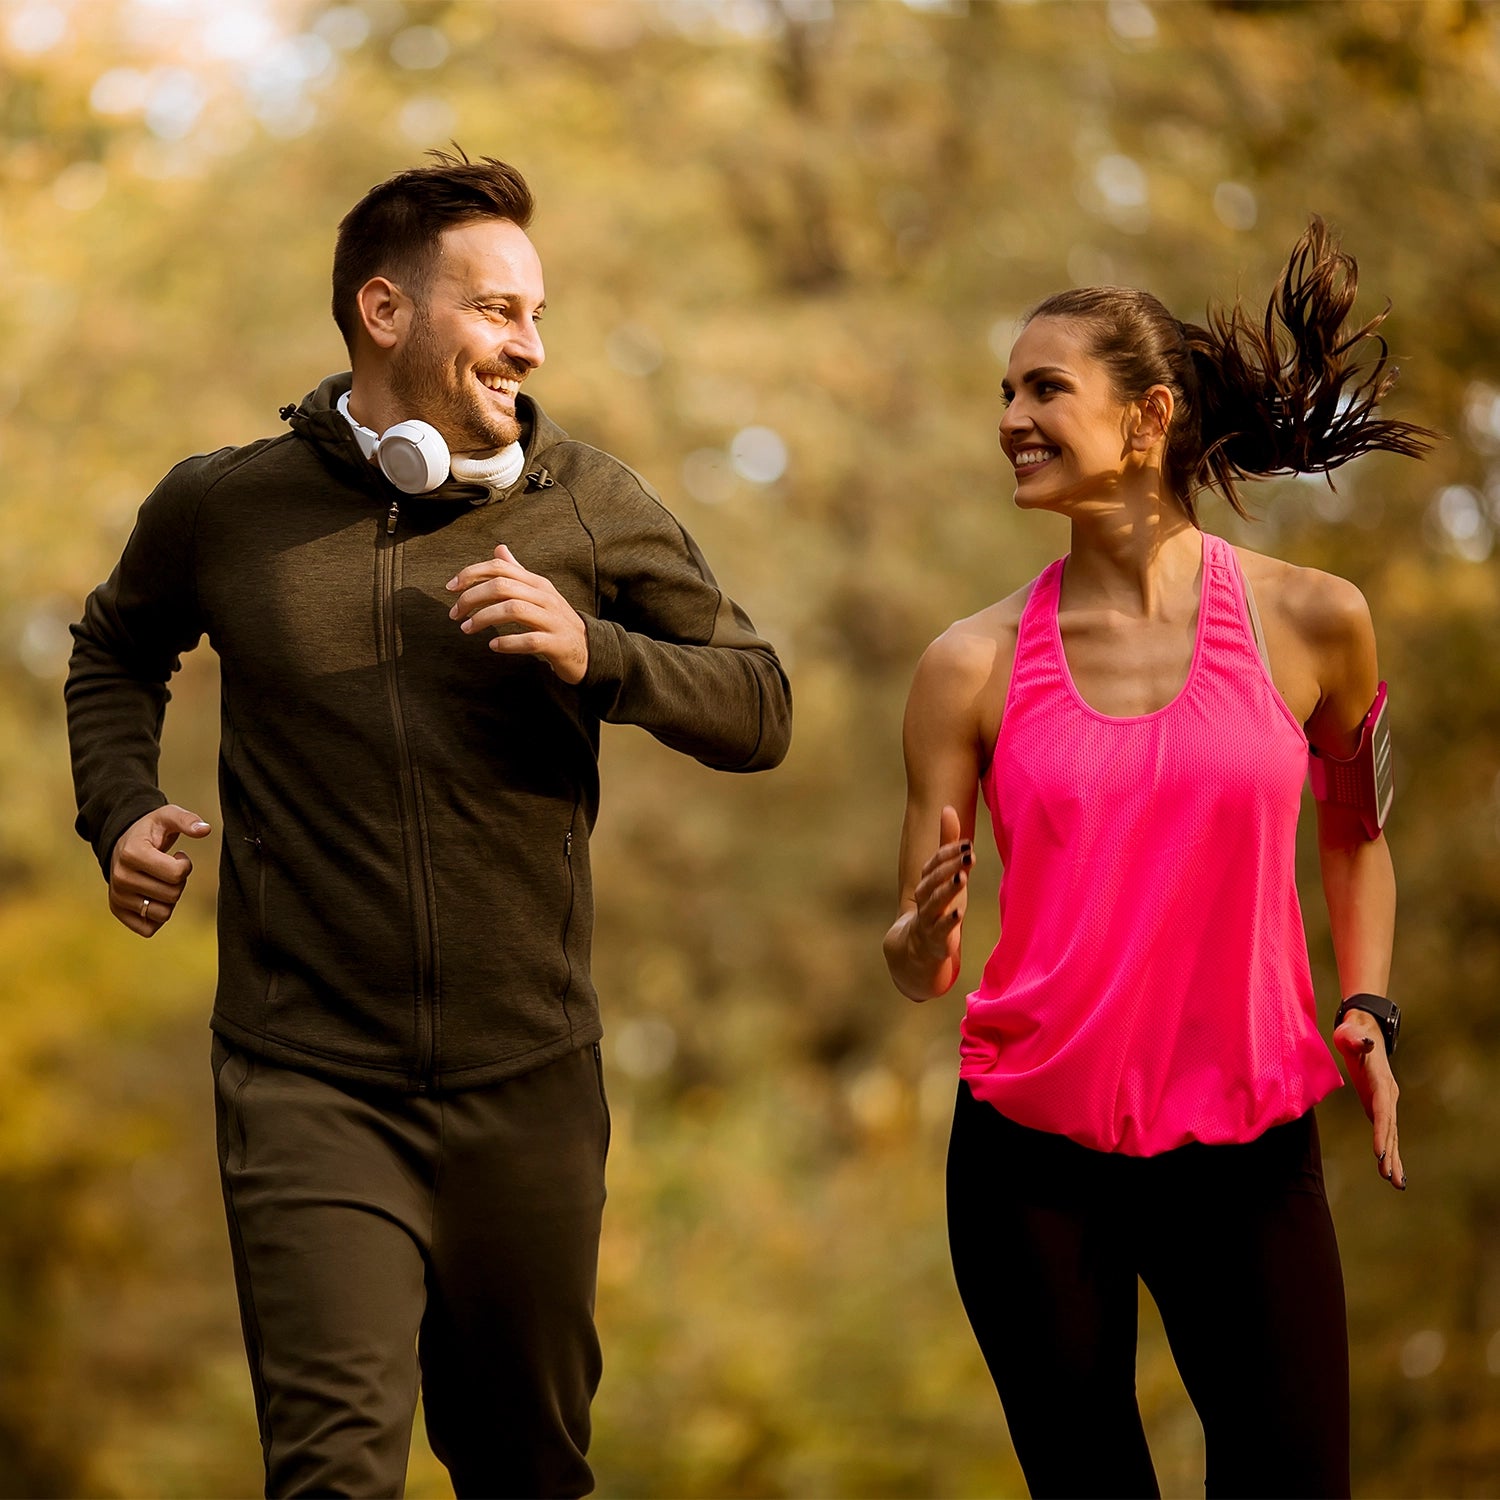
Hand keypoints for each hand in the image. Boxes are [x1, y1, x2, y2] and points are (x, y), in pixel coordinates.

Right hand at [109, 805, 210, 937]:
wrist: (122, 843)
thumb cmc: (150, 831)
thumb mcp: (167, 816)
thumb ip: (187, 820)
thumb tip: (205, 829)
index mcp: (132, 854)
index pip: (177, 874)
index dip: (185, 865)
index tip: (178, 856)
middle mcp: (120, 877)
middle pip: (172, 895)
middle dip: (179, 882)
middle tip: (168, 869)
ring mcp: (117, 896)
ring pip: (163, 914)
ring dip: (169, 899)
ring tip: (160, 881)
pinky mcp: (117, 911)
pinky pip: (149, 929)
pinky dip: (157, 916)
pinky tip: (153, 897)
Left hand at [446, 544, 588, 684]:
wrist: (587, 649)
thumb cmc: (554, 620)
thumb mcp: (538, 592)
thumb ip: (517, 572)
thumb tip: (498, 549)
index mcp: (536, 583)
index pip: (500, 567)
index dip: (471, 574)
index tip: (451, 588)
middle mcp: (545, 597)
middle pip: (502, 586)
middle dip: (472, 598)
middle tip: (455, 614)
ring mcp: (552, 620)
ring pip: (513, 610)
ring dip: (484, 619)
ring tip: (467, 629)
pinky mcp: (556, 644)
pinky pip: (530, 640)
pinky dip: (508, 642)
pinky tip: (493, 645)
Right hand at [908, 805, 972, 973]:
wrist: (917, 947)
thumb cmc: (936, 905)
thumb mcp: (944, 875)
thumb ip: (947, 845)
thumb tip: (948, 807)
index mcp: (927, 880)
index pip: (933, 863)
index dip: (948, 853)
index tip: (967, 843)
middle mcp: (924, 897)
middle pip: (932, 880)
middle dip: (949, 867)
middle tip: (968, 855)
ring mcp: (927, 919)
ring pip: (934, 902)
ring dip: (947, 890)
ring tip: (962, 878)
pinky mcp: (935, 940)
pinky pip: (939, 930)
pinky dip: (947, 923)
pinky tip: (958, 913)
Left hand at [1333, 1010, 1405, 1190]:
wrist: (1364, 1031)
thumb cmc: (1352, 1034)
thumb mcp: (1349, 1034)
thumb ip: (1355, 1039)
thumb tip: (1365, 1042)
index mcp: (1381, 1081)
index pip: (1381, 1110)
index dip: (1381, 1132)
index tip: (1379, 1153)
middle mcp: (1388, 1095)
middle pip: (1391, 1128)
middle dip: (1391, 1153)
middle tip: (1390, 1177)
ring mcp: (1386, 1102)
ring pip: (1392, 1134)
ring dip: (1394, 1158)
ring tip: (1396, 1183)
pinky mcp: (1379, 1106)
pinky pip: (1386, 1132)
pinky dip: (1390, 1151)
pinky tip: (1390, 1171)